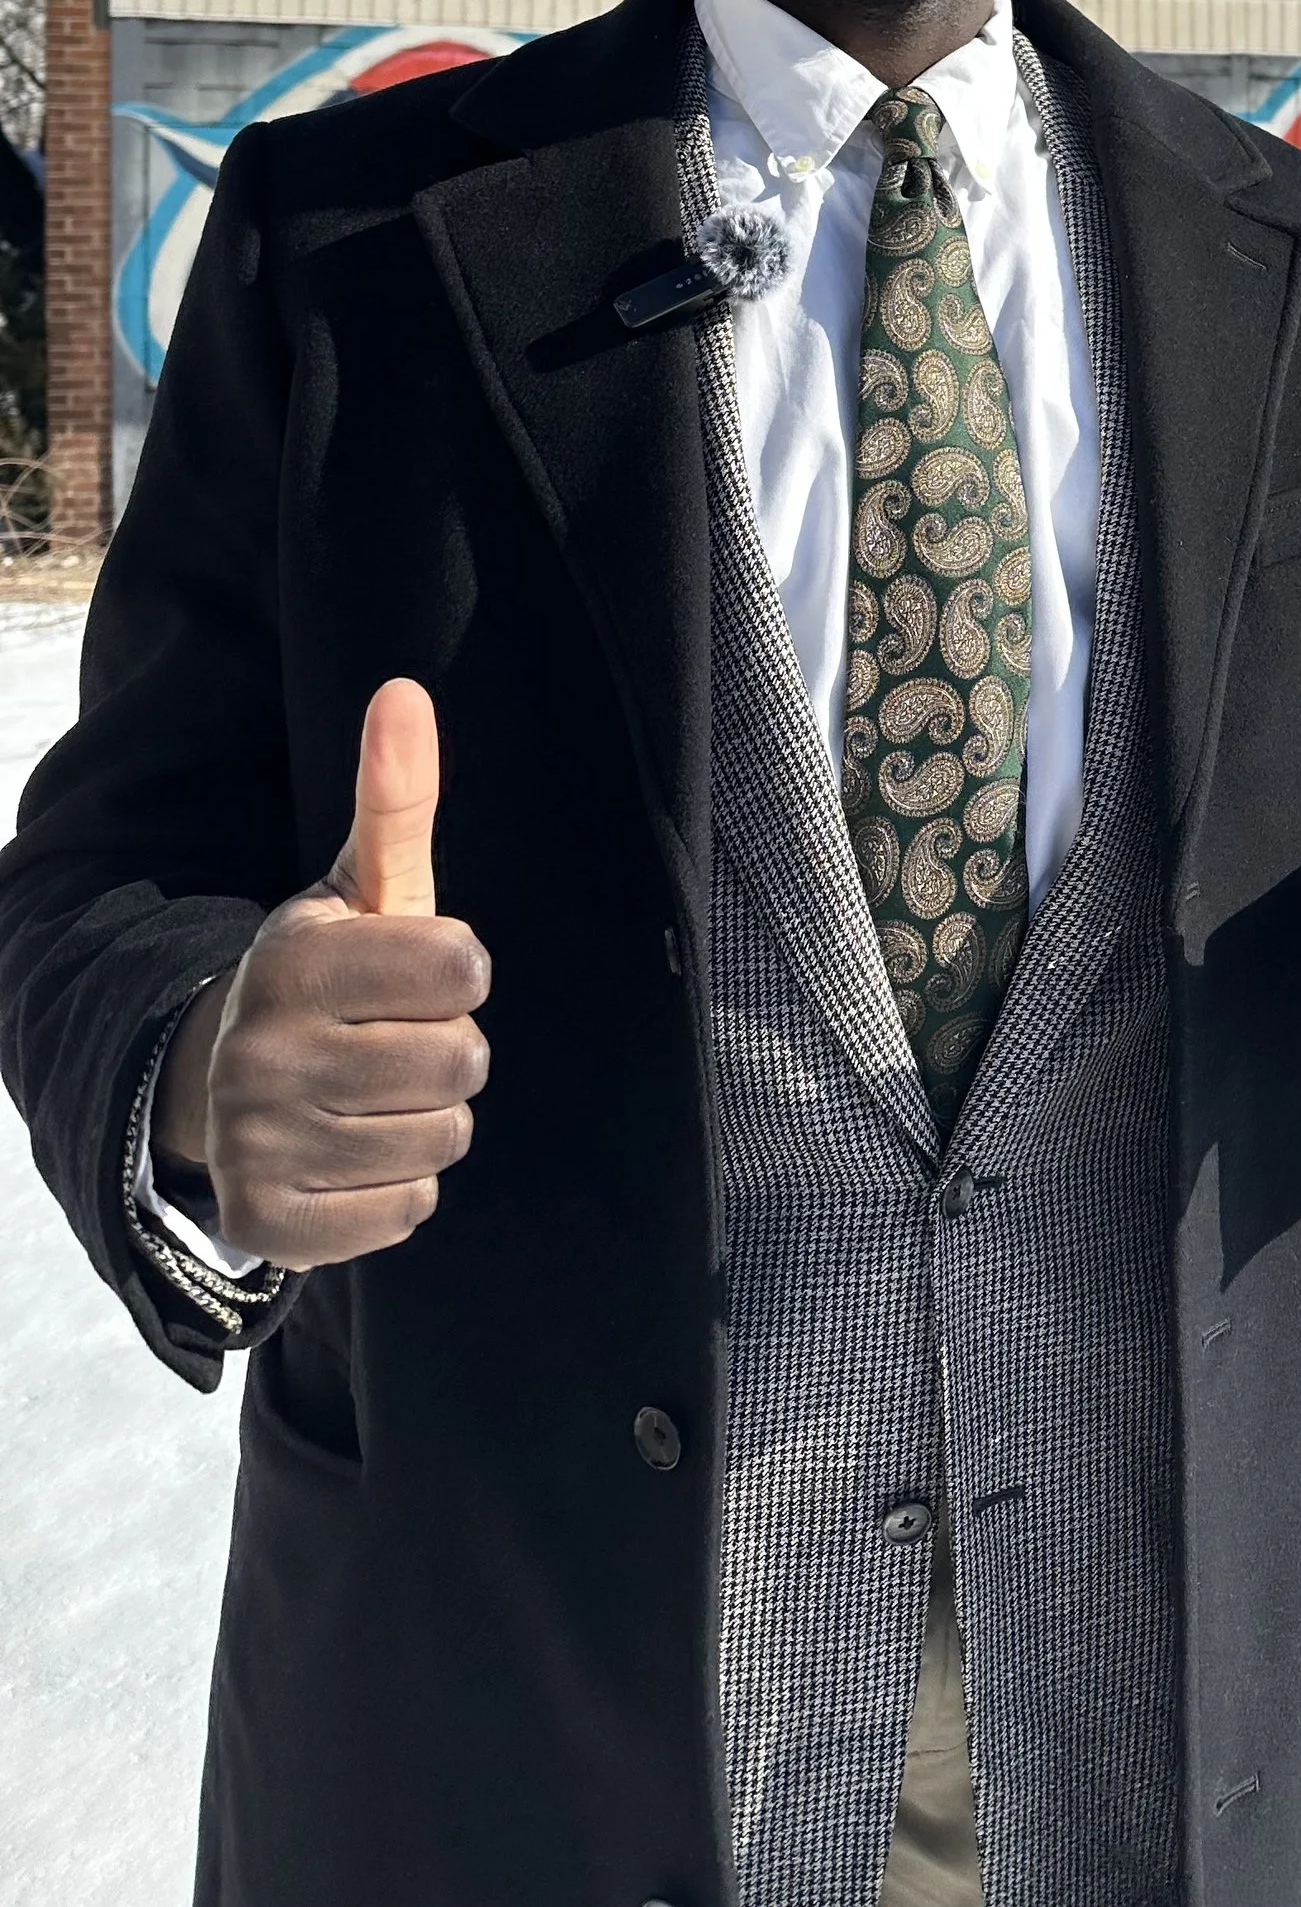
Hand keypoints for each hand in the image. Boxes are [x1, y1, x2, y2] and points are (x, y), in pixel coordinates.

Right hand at [153, 681, 490, 1268]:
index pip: (462, 968)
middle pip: (461, 1062)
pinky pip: (407, 1211)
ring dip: (428, 1119)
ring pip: (441, 1140)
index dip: (460, 970)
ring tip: (377, 1092)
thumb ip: (394, 797)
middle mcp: (263, 1057)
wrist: (225, 1081)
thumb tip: (404, 690)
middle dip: (450, 1048)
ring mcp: (260, 1145)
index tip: (423, 969)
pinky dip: (400, 1186)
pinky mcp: (270, 1223)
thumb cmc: (331, 973)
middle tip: (397, 1038)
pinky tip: (357, 1151)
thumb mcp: (361, 886)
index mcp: (293, 963)